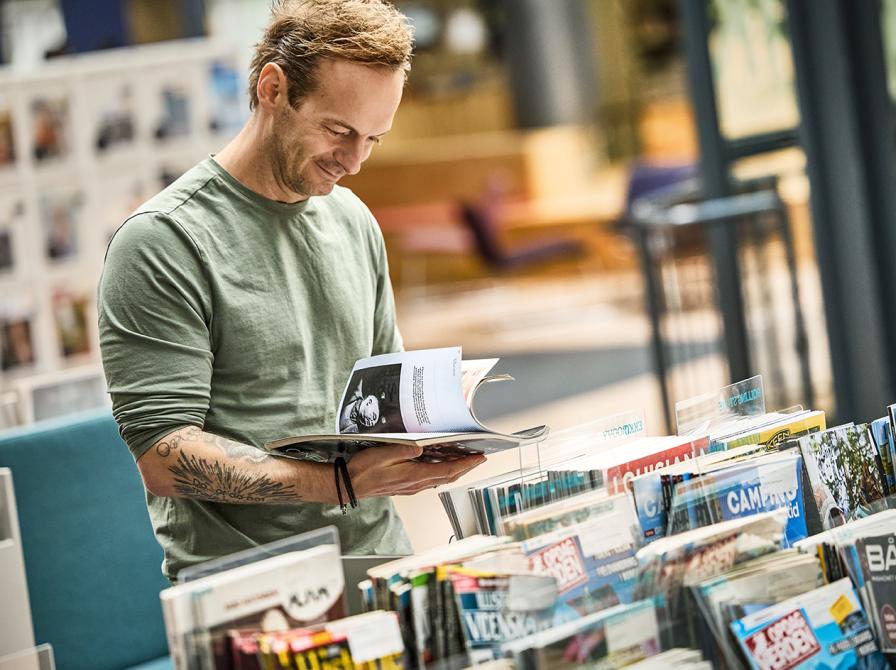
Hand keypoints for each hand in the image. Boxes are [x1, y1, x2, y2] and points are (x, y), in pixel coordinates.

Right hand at [347, 444, 485, 497]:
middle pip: (448, 476)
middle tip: (479, 458)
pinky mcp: (405, 486)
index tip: (479, 458)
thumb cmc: (363, 470)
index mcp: (413, 475)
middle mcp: (415, 484)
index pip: (447, 471)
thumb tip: (422, 447)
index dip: (466, 465)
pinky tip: (441, 465)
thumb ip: (404, 450)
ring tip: (465, 460)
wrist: (349, 485)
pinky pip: (429, 480)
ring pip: (440, 479)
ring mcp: (411, 487)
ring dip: (454, 470)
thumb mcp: (383, 453)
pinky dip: (441, 472)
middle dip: (466, 467)